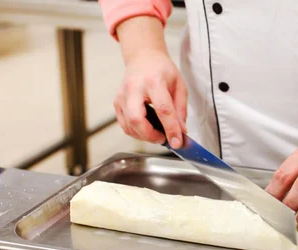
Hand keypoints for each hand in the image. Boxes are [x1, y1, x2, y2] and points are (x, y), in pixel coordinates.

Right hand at [113, 16, 187, 147]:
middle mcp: (134, 88)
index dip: (171, 129)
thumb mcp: (179, 86)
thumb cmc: (162, 71)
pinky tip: (147, 129)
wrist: (143, 58)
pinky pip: (124, 125)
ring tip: (157, 133)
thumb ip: (181, 110)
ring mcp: (122, 95)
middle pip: (137, 119)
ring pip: (129, 125)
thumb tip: (181, 132)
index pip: (163, 109)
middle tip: (163, 138)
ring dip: (144, 136)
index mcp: (153, 81)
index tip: (177, 143)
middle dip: (151, 135)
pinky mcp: (117, 102)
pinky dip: (136, 132)